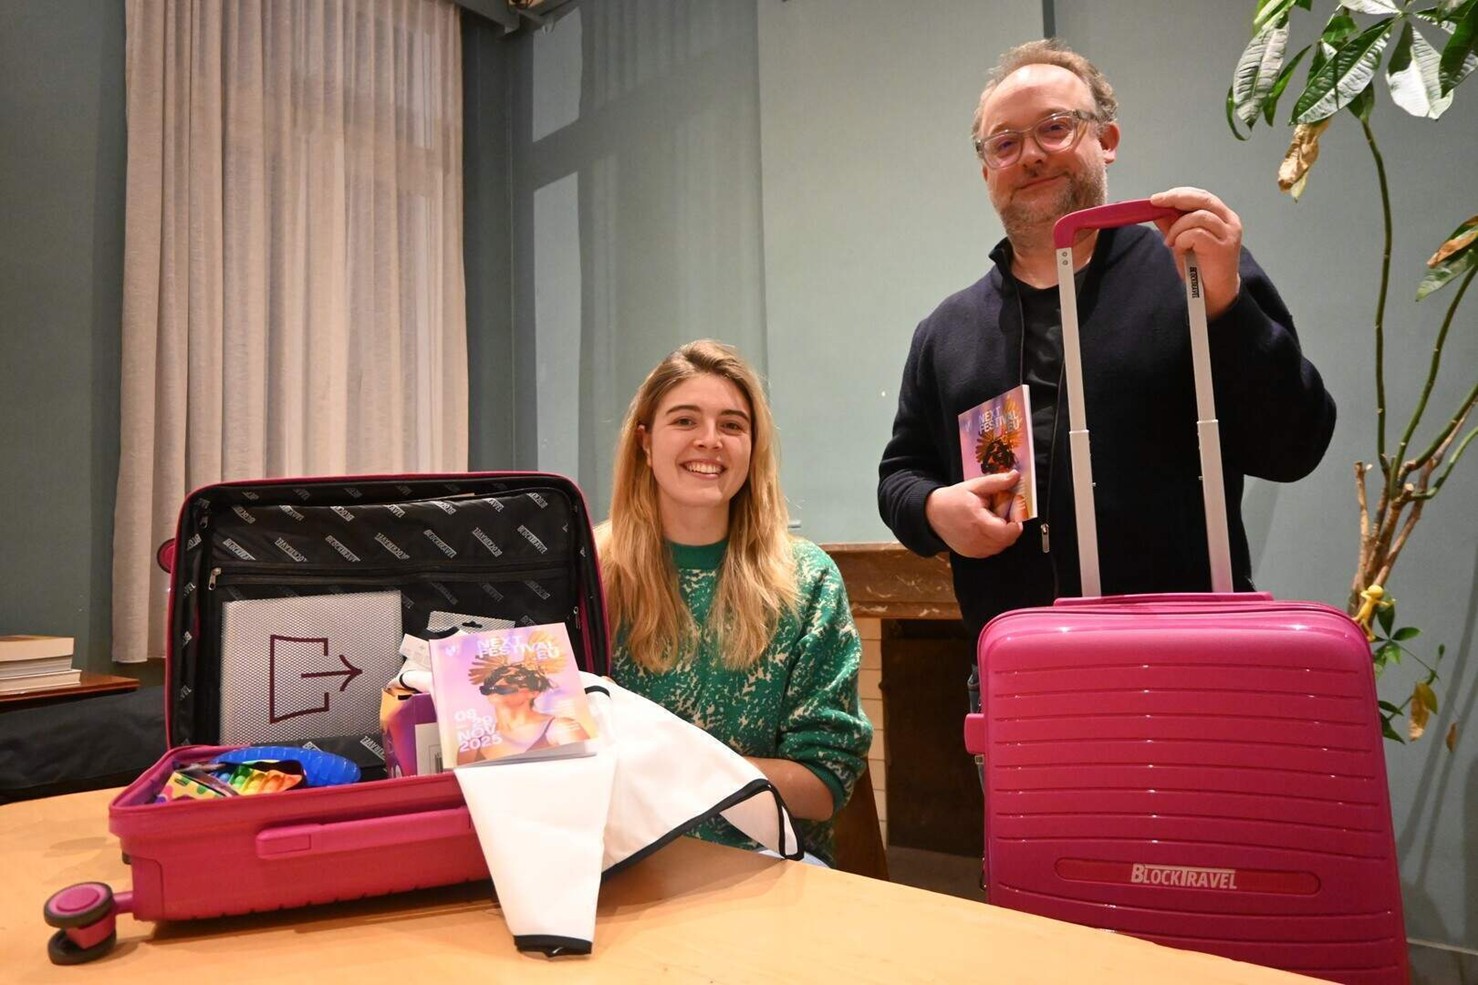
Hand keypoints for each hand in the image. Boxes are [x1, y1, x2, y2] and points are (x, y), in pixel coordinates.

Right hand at [924, 472, 1025, 558]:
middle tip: (1004, 513)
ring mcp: (973, 549)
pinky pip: (991, 550)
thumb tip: (1015, 475)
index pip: (1008, 531)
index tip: (1014, 511)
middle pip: (1007, 540)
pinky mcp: (971, 554)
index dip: (1016, 522)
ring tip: (993, 520)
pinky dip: (994, 541)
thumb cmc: (952, 499)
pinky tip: (986, 529)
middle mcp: (976, 539)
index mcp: (978, 521)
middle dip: (1011, 527)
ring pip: (1000, 547)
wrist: (931, 514)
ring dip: (1003, 535)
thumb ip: (996, 482)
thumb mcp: (974, 486)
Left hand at [1149, 187, 1242, 319]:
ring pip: (1198, 216)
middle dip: (1176, 198)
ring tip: (1170, 242)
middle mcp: (1229, 221)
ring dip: (1177, 228)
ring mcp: (1228, 234)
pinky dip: (1182, 240)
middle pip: (1203, 199)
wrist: (1213, 291)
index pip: (1202, 195)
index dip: (1180, 193)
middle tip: (1156, 203)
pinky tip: (1179, 250)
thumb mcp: (1183, 240)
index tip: (1158, 198)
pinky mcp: (1222, 248)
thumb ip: (1173, 224)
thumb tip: (1157, 209)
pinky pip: (1196, 234)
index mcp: (1222, 216)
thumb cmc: (1200, 266)